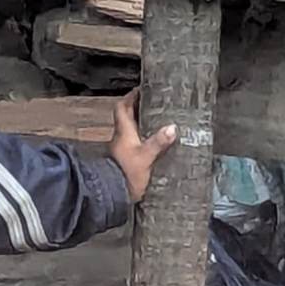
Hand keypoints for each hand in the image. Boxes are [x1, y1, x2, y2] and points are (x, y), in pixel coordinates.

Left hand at [110, 88, 177, 202]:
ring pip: (131, 130)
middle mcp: (121, 138)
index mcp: (123, 132)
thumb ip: (158, 143)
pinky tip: (156, 143)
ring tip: (160, 121)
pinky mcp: (127, 160)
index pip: (122, 108)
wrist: (112, 195)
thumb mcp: (146, 157)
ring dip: (142, 124)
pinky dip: (145, 139)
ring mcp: (123, 149)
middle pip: (127, 117)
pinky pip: (136, 143)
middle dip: (139, 108)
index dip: (130, 97)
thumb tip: (172, 128)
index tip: (141, 90)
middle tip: (154, 103)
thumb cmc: (126, 175)